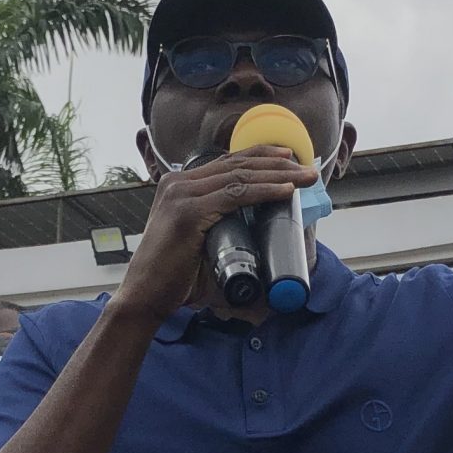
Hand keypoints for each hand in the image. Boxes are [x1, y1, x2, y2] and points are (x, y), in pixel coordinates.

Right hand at [118, 149, 306, 322]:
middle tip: (307, 168)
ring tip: (305, 177)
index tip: (289, 158)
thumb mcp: (199, 240)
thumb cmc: (173, 276)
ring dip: (278, 175)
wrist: (145, 296)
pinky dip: (264, 191)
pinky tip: (285, 190)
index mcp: (179, 185)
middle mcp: (178, 183)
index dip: (261, 157)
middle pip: (237, 164)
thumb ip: (219, 226)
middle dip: (277, 163)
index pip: (227, 162)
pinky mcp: (187, 212)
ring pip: (240, 176)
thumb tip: (255, 231)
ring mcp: (181, 195)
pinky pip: (234, 196)